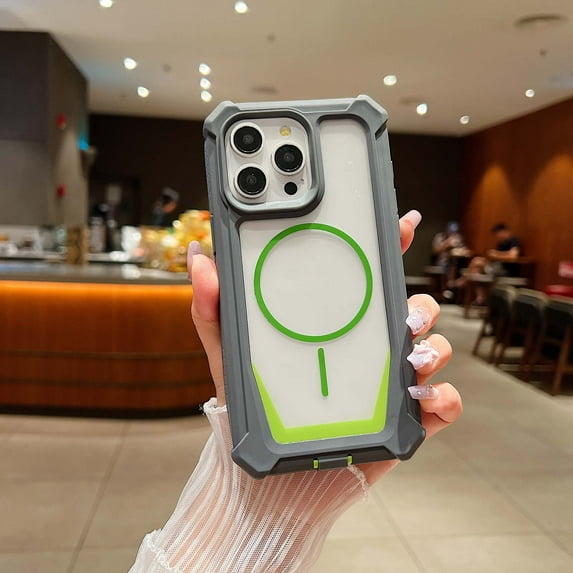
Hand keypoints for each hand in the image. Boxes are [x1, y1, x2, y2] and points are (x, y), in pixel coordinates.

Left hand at [187, 210, 461, 483]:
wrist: (264, 481)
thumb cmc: (251, 413)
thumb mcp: (229, 356)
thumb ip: (212, 308)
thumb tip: (199, 258)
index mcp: (334, 327)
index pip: (367, 280)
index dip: (387, 249)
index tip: (397, 225)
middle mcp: (367, 350)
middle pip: (411, 311)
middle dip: (418, 304)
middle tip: (403, 313)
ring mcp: (387, 386)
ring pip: (432, 350)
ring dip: (433, 347)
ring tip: (410, 357)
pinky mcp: (402, 424)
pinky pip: (440, 405)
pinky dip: (442, 398)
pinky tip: (422, 398)